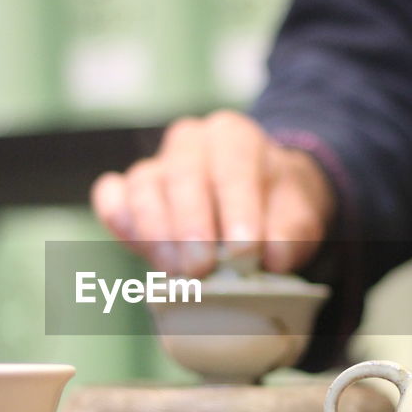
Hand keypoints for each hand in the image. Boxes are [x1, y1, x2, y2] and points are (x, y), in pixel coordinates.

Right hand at [91, 110, 334, 276]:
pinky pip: (111, 199)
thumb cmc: (275, 209)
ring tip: (179, 275)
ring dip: (158, 235)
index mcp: (234, 137)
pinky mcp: (126, 191)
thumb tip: (272, 256)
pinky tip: (142, 252)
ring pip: (144, 188)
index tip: (245, 251)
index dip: (238, 208)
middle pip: (182, 175)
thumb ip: (290, 232)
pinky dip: (121, 224)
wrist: (255, 205)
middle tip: (201, 269)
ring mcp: (155, 165)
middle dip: (191, 227)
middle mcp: (189, 142)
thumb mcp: (300, 216)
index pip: (233, 165)